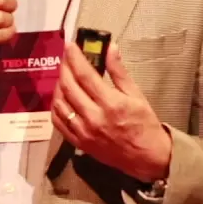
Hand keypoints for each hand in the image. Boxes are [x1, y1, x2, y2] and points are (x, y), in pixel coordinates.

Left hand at [51, 41, 171, 181]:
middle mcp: (94, 117)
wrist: (146, 158)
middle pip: (69, 87)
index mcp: (111, 103)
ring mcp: (83, 132)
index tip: (70, 45)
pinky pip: (58, 122)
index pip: (85, 75)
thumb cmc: (144, 124)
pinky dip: (56, 106)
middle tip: (66, 57)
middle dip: (64, 67)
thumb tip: (110, 48)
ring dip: (59, 85)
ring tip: (64, 75)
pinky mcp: (78, 142)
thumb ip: (119, 72)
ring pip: (60, 103)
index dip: (75, 58)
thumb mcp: (137, 95)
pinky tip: (61, 97)